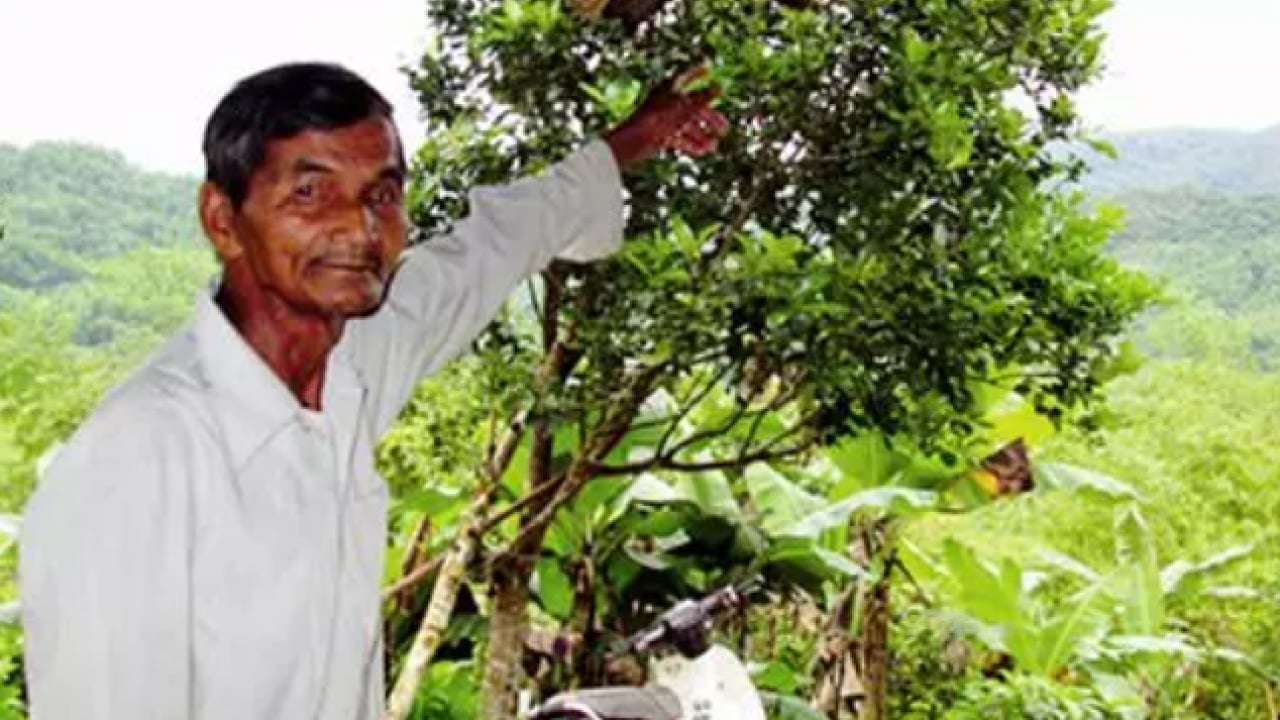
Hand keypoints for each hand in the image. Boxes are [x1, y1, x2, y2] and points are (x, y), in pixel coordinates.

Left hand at [604, 67, 728, 170]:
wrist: (631, 141)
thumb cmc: (655, 119)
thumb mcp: (683, 107)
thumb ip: (703, 98)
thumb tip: (720, 87)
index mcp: (668, 89)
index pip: (686, 76)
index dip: (698, 71)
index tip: (708, 66)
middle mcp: (666, 102)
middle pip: (692, 107)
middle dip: (710, 118)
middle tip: (724, 128)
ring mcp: (663, 119)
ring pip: (687, 125)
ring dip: (701, 134)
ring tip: (714, 146)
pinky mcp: (659, 135)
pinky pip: (679, 137)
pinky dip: (690, 143)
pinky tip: (702, 151)